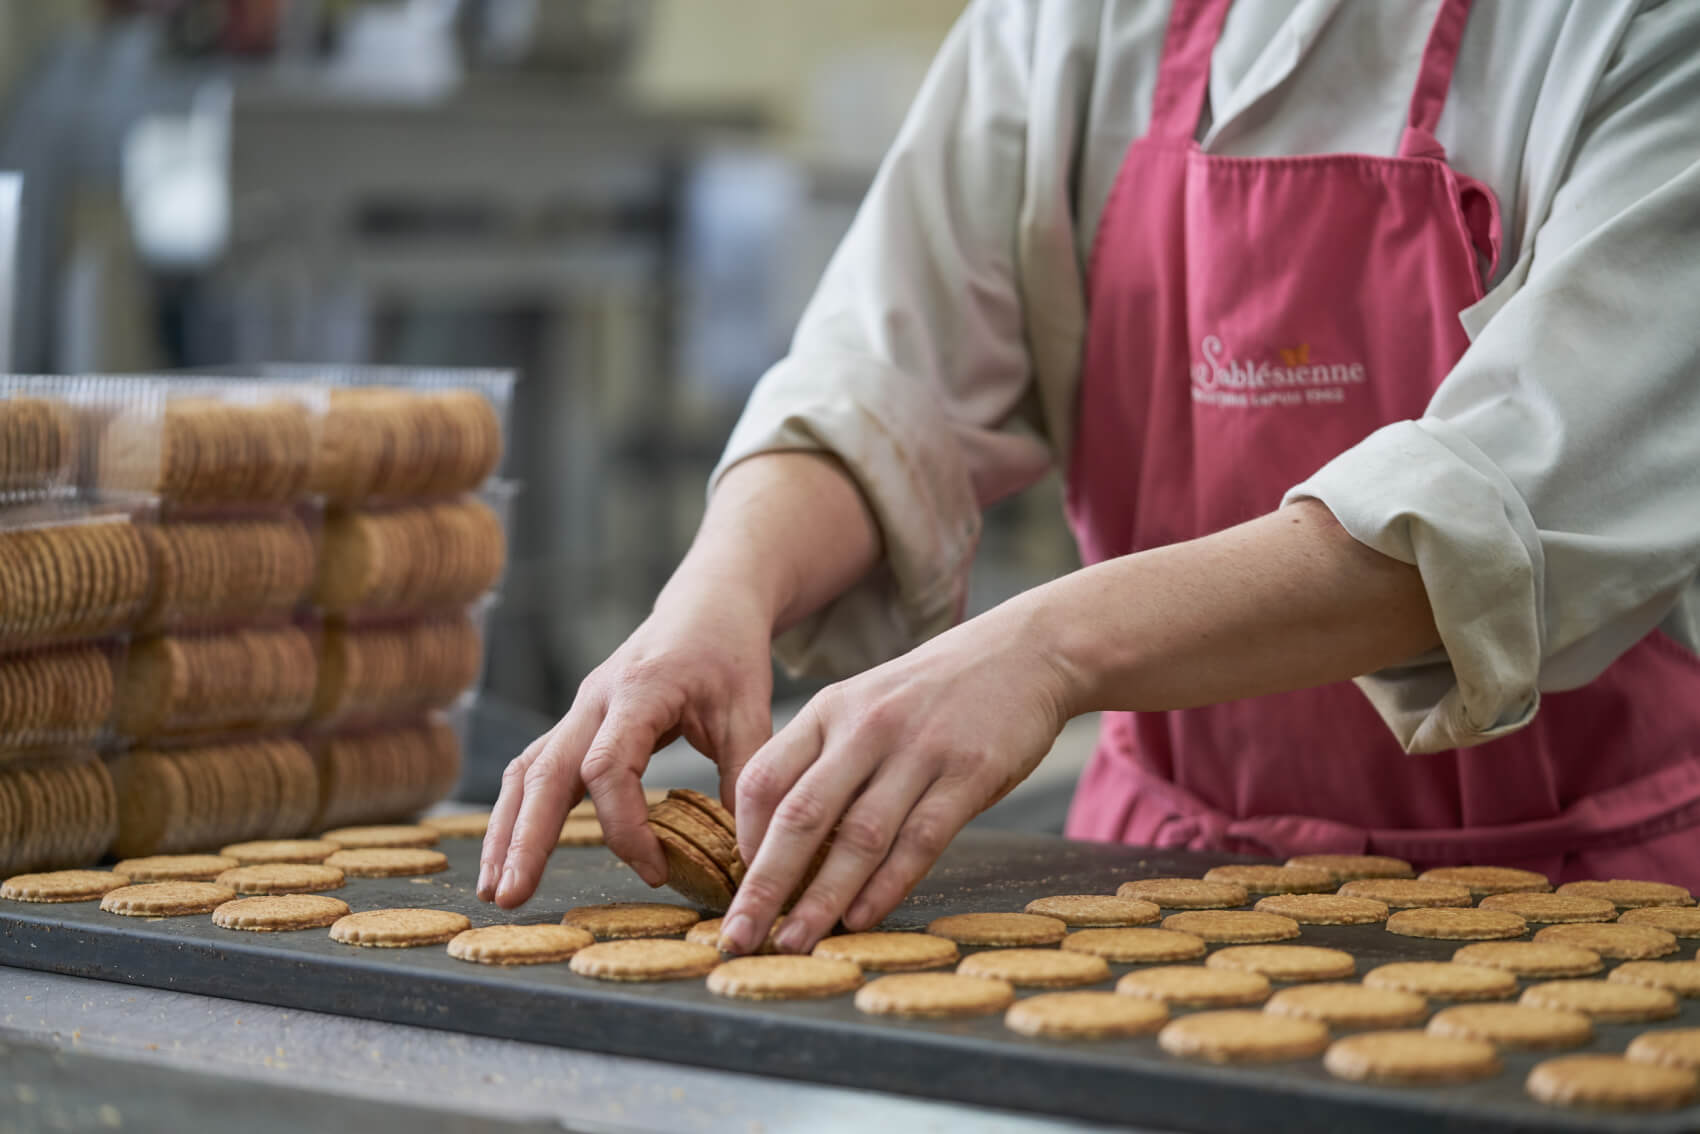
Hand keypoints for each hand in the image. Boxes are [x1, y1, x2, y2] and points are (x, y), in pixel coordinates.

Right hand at [477, 577, 773, 906]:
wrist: (707, 604)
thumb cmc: (730, 652)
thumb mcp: (752, 709)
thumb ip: (747, 777)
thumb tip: (748, 857)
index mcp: (638, 691)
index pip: (608, 768)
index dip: (626, 826)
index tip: (659, 869)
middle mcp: (595, 699)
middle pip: (545, 771)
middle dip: (525, 838)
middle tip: (509, 897)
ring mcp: (579, 710)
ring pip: (526, 770)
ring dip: (505, 830)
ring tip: (492, 889)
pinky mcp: (577, 722)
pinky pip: (534, 767)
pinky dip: (517, 811)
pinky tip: (507, 855)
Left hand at [716, 596, 1074, 953]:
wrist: (1026, 651)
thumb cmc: (936, 692)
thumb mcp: (867, 705)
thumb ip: (827, 759)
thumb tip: (784, 839)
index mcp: (829, 710)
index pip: (763, 778)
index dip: (744, 838)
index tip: (738, 884)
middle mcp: (865, 728)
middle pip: (799, 816)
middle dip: (764, 885)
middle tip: (739, 937)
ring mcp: (919, 751)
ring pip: (857, 838)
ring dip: (822, 899)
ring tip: (797, 943)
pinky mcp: (969, 774)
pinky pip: (920, 840)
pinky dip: (887, 886)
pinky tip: (862, 918)